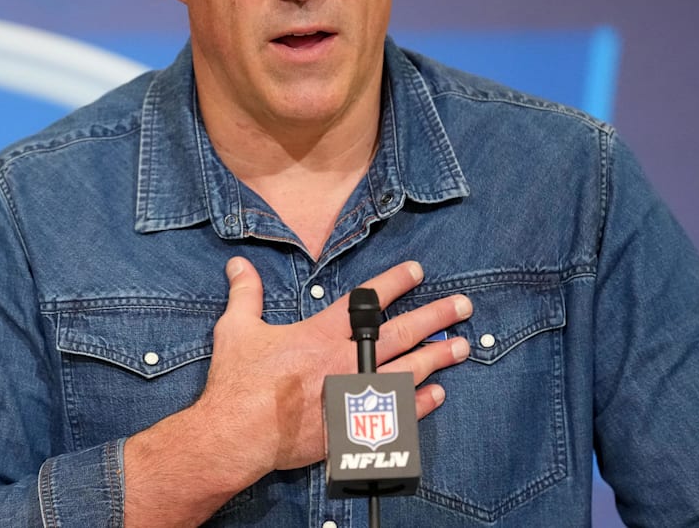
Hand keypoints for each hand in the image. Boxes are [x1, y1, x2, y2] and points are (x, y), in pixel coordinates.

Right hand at [198, 256, 470, 476]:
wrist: (237, 434)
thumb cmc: (237, 383)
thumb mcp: (236, 328)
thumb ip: (245, 293)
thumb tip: (238, 264)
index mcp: (320, 335)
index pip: (365, 301)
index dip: (393, 283)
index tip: (417, 272)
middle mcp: (345, 361)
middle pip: (401, 334)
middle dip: (434, 317)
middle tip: (461, 306)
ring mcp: (354, 395)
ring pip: (407, 371)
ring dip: (437, 358)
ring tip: (461, 347)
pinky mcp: (354, 426)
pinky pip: (397, 413)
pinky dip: (420, 403)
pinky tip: (436, 393)